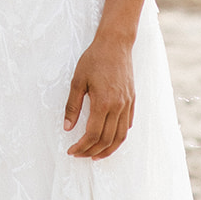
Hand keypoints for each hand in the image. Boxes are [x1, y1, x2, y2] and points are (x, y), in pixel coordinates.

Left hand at [64, 33, 134, 158]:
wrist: (115, 44)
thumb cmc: (94, 59)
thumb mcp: (77, 80)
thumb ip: (72, 106)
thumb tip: (67, 127)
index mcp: (103, 102)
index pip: (93, 134)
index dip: (82, 146)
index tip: (72, 151)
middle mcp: (118, 107)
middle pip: (107, 139)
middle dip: (92, 151)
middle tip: (80, 155)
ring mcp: (127, 104)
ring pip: (121, 136)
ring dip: (108, 149)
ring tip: (96, 155)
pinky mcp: (132, 100)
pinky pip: (127, 124)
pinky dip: (119, 136)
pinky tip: (110, 139)